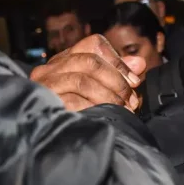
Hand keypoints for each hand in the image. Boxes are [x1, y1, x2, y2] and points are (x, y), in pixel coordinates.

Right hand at [31, 35, 146, 111]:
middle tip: (130, 100)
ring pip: (83, 81)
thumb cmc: (75, 112)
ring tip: (121, 110)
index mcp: (65, 61)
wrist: (48, 140)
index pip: (94, 44)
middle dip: (117, 81)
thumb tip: (139, 63)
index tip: (134, 81)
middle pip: (90, 61)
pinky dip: (94, 108)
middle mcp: (51, 69)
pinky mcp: (44, 103)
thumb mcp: (98, 89)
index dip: (118, 61)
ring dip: (108, 97)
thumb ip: (117, 74)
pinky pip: (72, 101)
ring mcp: (45, 85)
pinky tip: (104, 116)